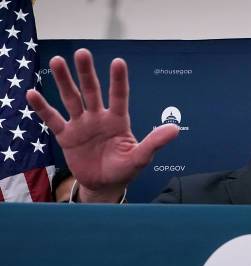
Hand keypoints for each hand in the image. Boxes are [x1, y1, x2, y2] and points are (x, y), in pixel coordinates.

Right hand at [26, 49, 178, 201]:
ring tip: (58, 61)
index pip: (119, 96)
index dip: (118, 80)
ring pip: (72, 98)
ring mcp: (81, 125)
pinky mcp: (66, 136)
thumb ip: (155, 142)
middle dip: (87, 73)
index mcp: (118, 120)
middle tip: (82, 53)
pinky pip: (53, 119)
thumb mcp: (141, 157)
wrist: (105, 185)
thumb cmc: (125, 169)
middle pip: (92, 91)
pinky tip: (33, 93)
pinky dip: (43, 108)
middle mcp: (99, 117)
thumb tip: (176, 129)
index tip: (118, 62)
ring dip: (64, 81)